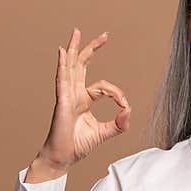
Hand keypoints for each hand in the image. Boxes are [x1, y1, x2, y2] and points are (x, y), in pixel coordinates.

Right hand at [37, 27, 130, 169]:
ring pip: (71, 68)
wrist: (61, 158)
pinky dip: (63, 66)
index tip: (124, 105)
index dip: (116, 93)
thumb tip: (129, 110)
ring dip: (75, 49)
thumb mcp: (104, 133)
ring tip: (77, 32)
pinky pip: (62, 80)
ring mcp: (66, 97)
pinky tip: (63, 52)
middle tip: (104, 35)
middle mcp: (73, 95)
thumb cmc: (77, 146)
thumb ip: (119, 124)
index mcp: (83, 101)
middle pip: (82, 66)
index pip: (101, 87)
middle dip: (92, 49)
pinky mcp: (61, 103)